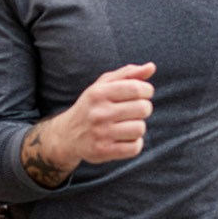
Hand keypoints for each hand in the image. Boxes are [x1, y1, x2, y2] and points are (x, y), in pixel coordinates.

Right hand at [23, 62, 156, 186]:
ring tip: (127, 125)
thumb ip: (128, 74)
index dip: (147, 91)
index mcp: (99, 93)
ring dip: (138, 127)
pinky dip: (135, 144)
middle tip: (133, 111)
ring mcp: (100, 133)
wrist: (67, 135)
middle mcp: (98, 113)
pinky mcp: (103, 151)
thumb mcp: (103, 85)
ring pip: (140, 128)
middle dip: (144, 109)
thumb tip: (151, 67)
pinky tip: (125, 139)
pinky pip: (134, 148)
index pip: (137, 88)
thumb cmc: (92, 106)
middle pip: (143, 108)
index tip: (142, 94)